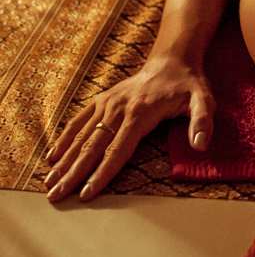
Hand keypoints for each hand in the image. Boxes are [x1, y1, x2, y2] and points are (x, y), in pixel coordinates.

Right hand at [43, 56, 214, 203]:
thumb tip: (201, 146)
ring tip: (48, 183)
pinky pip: (79, 121)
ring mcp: (107, 104)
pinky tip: (52, 157)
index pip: (117, 150)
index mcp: (140, 113)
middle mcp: (118, 109)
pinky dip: (64, 138)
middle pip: (92, 146)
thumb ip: (202, 122)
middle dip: (73, 173)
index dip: (102, 173)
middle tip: (56, 195)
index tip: (86, 193)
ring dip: (64, 160)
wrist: (172, 61)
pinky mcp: (101, 100)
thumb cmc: (189, 85)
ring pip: (81, 135)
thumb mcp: (204, 100)